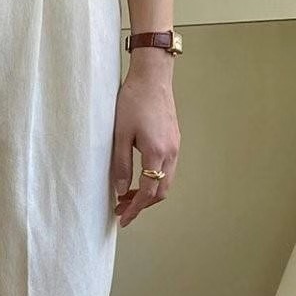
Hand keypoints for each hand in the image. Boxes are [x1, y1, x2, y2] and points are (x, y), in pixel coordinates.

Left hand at [110, 53, 180, 227]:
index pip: (149, 192)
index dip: (136, 209)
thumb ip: (121, 165)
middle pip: (161, 192)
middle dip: (142, 205)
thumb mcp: (120, 135)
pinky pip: (167, 168)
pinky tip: (138, 178)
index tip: (123, 219)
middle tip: (122, 210)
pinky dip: (154, 179)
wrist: (152, 76)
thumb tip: (122, 190)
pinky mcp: (173, 139)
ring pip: (165, 181)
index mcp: (157, 153)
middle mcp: (171, 153)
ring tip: (126, 196)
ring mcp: (175, 146)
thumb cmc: (133, 101)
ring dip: (148, 193)